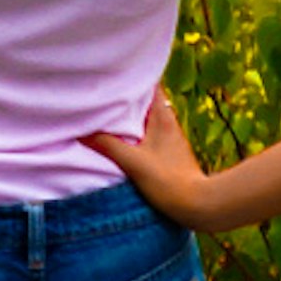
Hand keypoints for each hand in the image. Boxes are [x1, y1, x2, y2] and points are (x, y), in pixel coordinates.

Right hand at [83, 90, 221, 230]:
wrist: (198, 206)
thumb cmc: (168, 181)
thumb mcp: (132, 162)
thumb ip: (106, 144)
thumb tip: (81, 131)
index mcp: (162, 118)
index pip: (150, 85)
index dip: (132, 76)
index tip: (112, 74)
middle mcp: (169, 124)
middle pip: (146, 100)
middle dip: (125, 96)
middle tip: (102, 92)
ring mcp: (170, 139)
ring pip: (147, 118)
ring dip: (129, 115)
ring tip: (107, 114)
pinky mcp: (170, 153)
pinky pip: (149, 133)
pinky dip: (135, 131)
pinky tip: (122, 139)